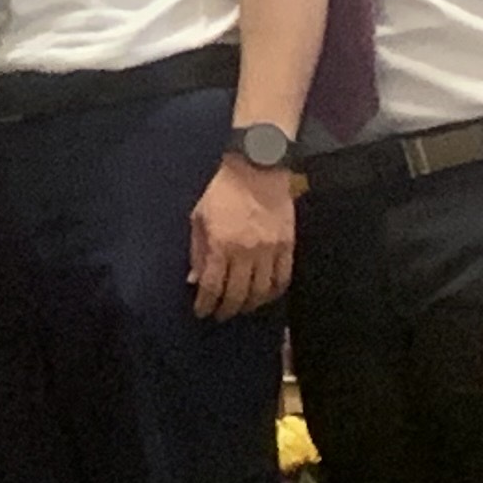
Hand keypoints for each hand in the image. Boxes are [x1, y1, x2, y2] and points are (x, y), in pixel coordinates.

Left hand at [188, 155, 297, 319]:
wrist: (257, 168)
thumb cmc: (222, 191)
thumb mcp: (199, 217)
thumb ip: (197, 252)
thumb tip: (194, 281)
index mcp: (221, 244)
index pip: (213, 287)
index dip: (206, 304)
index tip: (201, 312)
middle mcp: (247, 252)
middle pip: (238, 295)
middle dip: (227, 310)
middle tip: (220, 315)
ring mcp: (271, 250)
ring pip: (263, 292)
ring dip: (250, 305)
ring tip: (241, 307)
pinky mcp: (288, 245)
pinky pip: (284, 279)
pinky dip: (274, 292)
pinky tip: (265, 295)